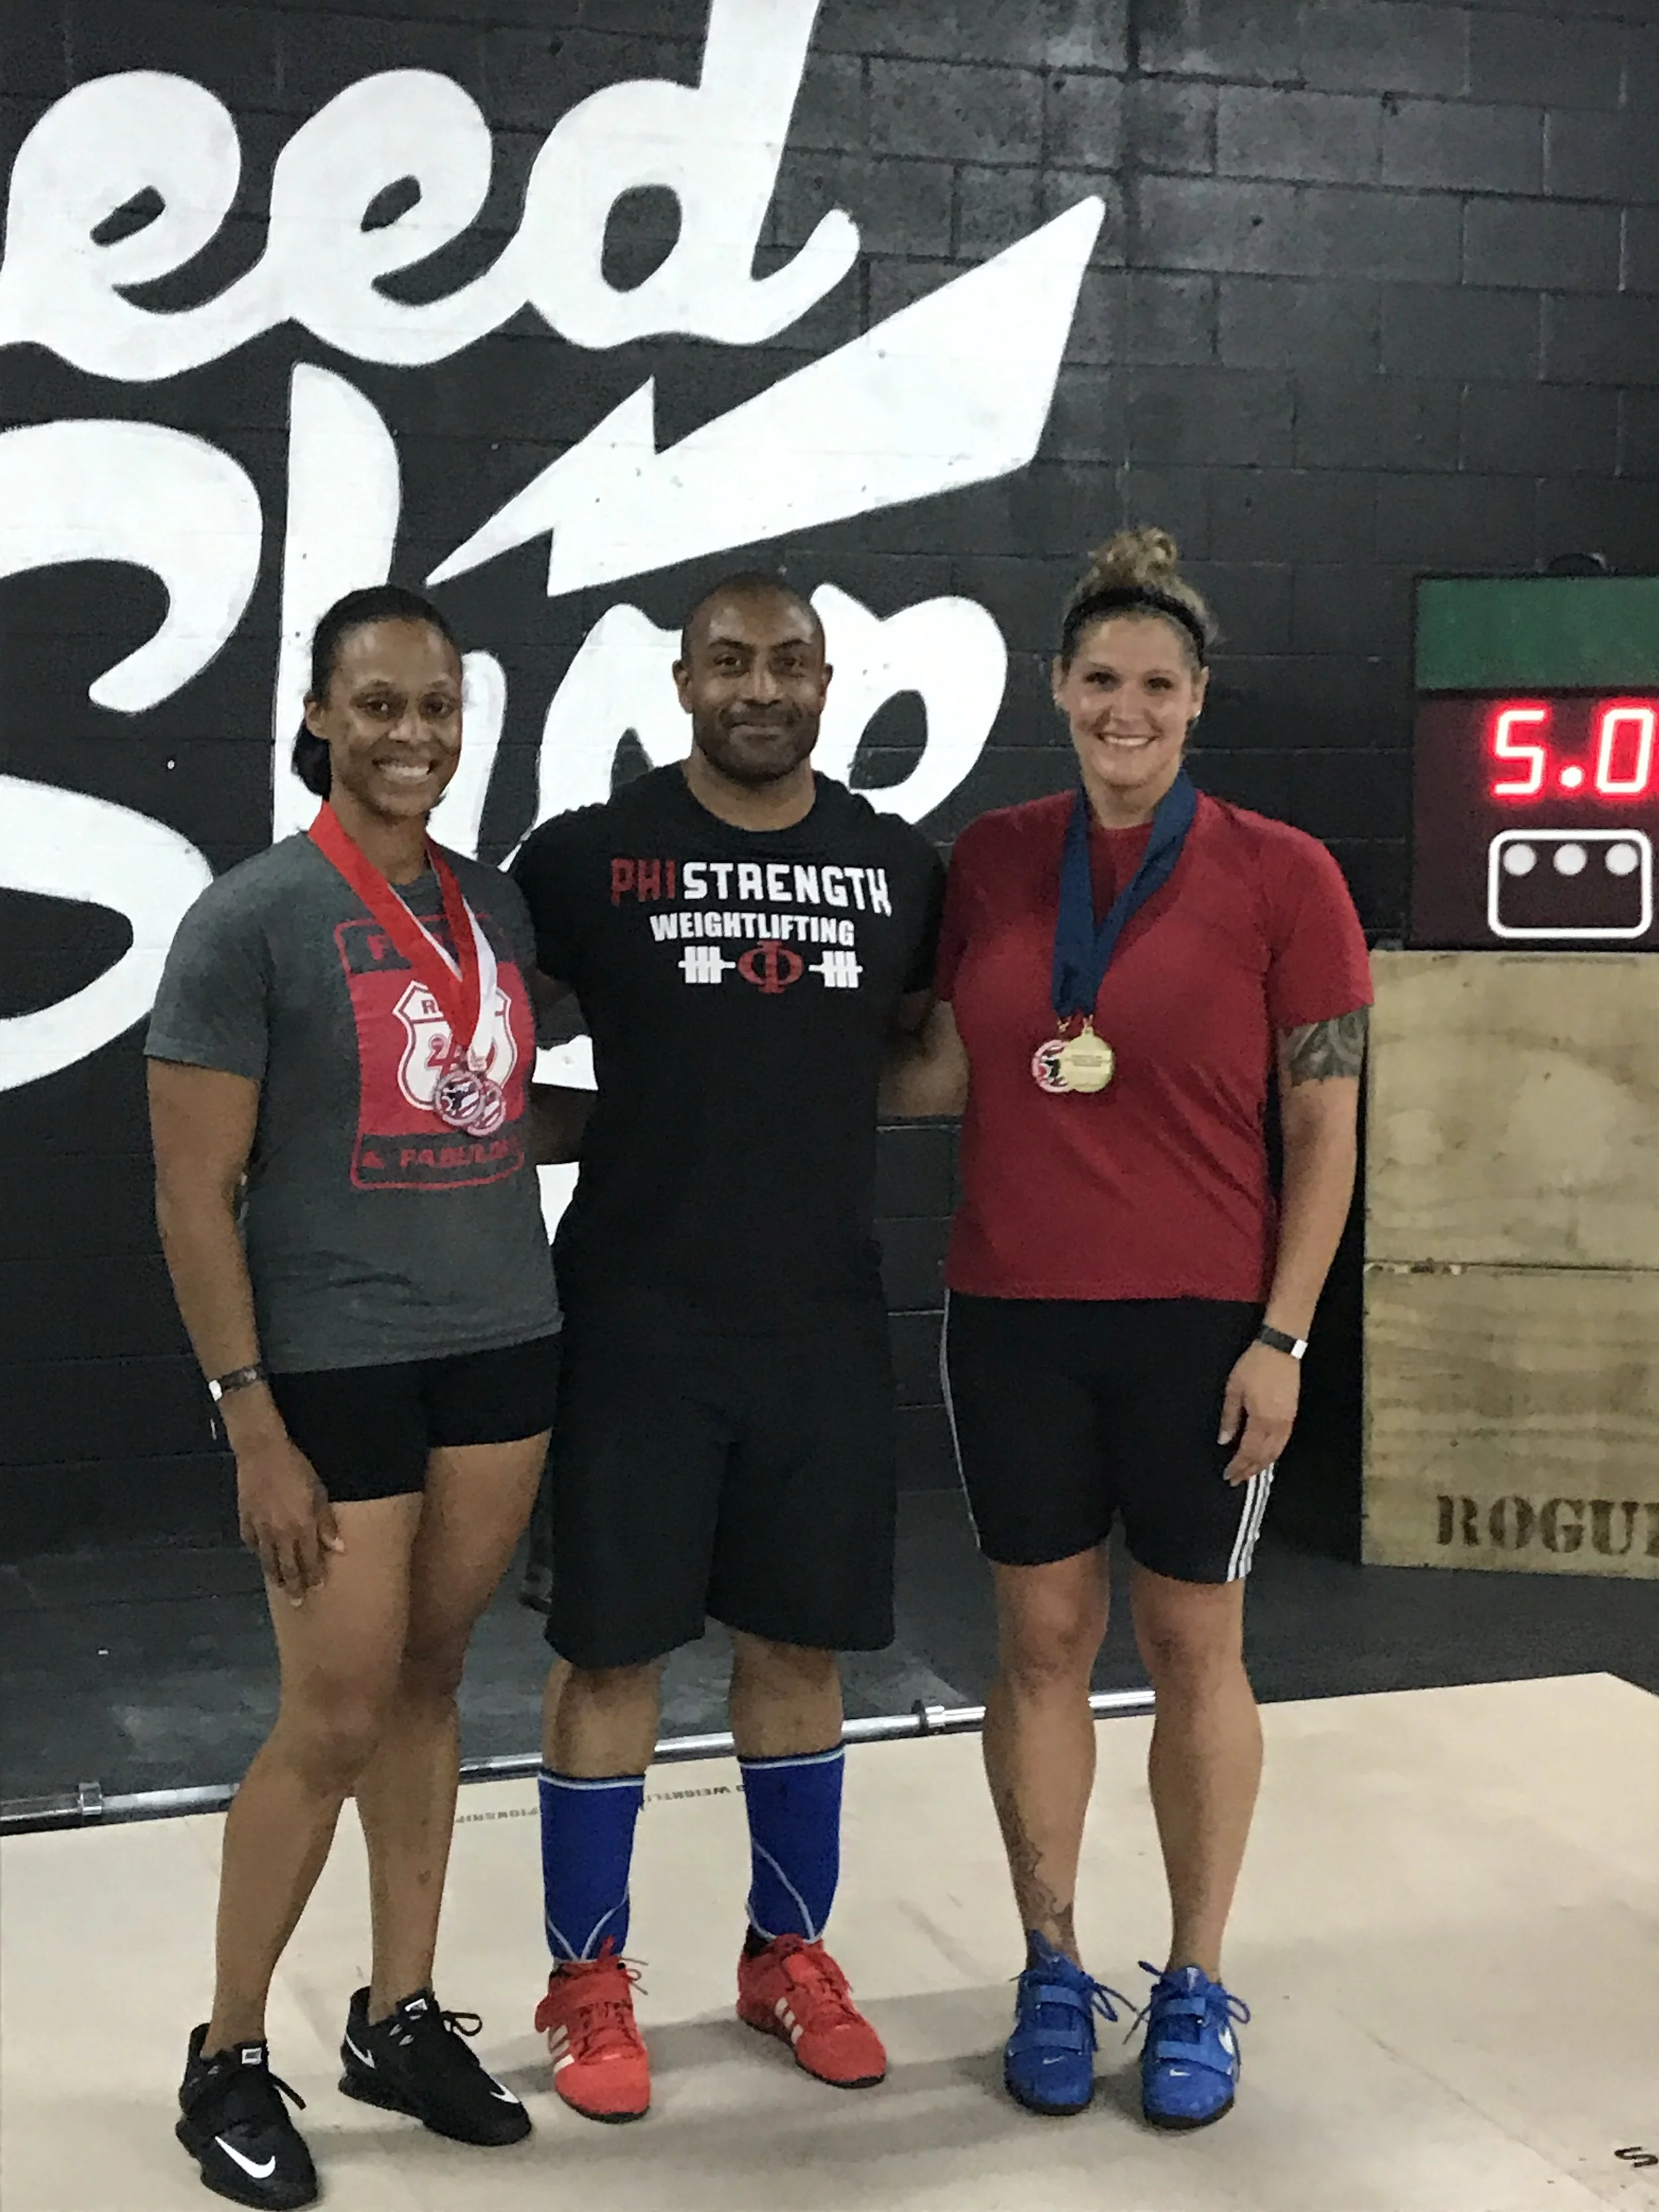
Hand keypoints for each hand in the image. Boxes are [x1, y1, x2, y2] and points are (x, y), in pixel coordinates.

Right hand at [234, 1431, 343, 1604]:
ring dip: (276, 1575)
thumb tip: (339, 1549)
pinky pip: (252, 1543)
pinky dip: (258, 1553)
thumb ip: (327, 1523)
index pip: (310, 1559)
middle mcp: (280, 1533)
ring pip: (268, 1559)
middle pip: (288, 1566)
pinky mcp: (245, 1519)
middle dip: (294, 1586)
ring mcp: (260, 1528)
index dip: (314, 1575)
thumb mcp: (319, 1492)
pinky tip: (261, 1558)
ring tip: (281, 1587)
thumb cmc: (297, 1469)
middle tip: (298, 1602)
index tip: (318, 1589)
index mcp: (301, 1527)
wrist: (262, 1452)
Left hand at [1217, 1341, 1299, 1486]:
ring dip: (1262, 1466)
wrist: (1281, 1349)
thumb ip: (1230, 1417)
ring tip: (1249, 1473)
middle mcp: (1277, 1425)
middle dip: (1249, 1471)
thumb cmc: (1254, 1366)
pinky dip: (1273, 1455)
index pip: (1248, 1451)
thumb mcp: (1234, 1389)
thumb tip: (1224, 1441)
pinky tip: (1266, 1457)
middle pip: (1263, 1457)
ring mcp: (1287, 1421)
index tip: (1228, 1475)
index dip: (1238, 1466)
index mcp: (1261, 1419)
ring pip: (1275, 1452)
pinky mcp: (1292, 1416)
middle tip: (1236, 1480)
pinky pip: (1283, 1443)